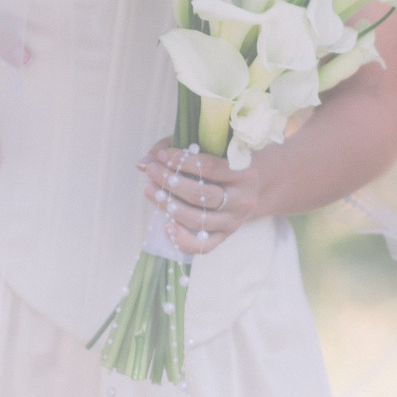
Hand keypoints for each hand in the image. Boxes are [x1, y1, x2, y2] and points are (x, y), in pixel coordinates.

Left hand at [137, 136, 279, 251]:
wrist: (254, 188)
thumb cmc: (225, 164)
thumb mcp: (210, 150)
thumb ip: (177, 151)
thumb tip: (142, 163)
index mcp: (244, 172)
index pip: (208, 166)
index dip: (181, 161)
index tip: (161, 155)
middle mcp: (242, 199)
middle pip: (201, 195)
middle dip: (171, 182)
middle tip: (152, 171)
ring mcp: (234, 221)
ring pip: (198, 219)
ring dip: (169, 205)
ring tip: (151, 190)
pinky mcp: (225, 236)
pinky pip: (203, 246)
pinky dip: (182, 239)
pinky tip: (166, 225)